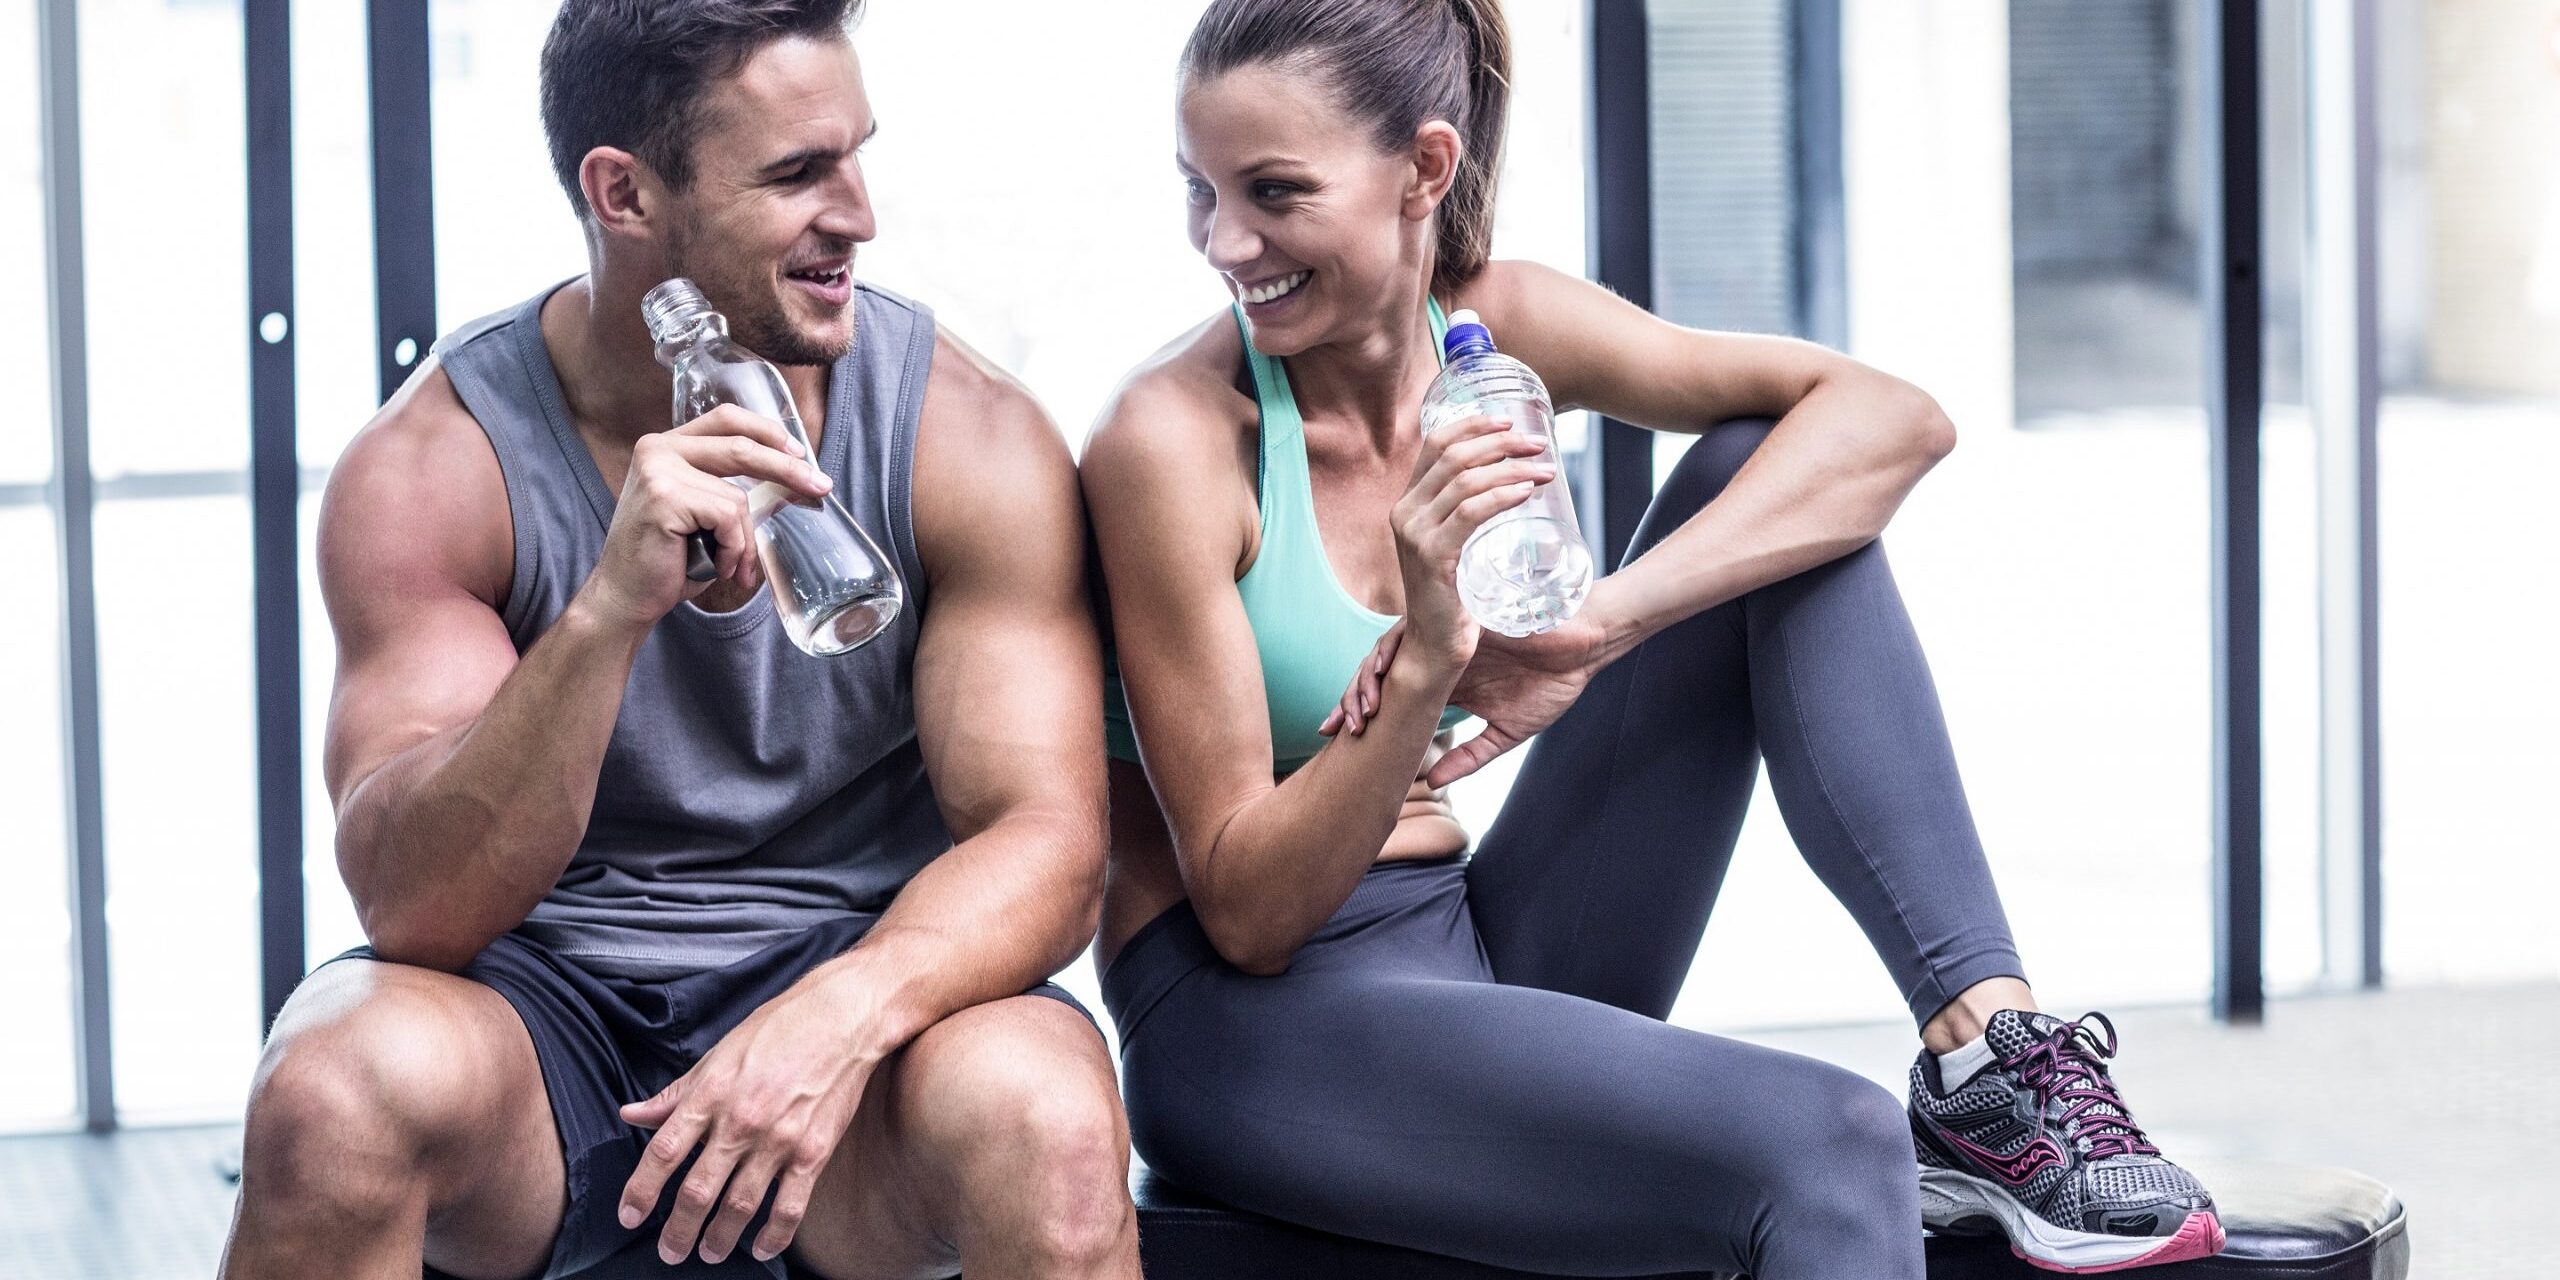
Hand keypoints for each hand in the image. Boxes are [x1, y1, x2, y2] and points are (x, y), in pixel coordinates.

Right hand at [578, 405, 834, 633]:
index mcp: (666, 445)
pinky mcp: (664, 497)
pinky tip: (717, 566)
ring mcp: (658, 470)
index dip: (766, 431)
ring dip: (744, 541)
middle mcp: (658, 449)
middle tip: (821, 487)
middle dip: (787, 469)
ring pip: (737, 497)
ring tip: (732, 566)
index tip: (799, 452)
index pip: (725, 419)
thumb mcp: (704, 514)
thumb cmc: (670, 560)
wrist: (627, 597)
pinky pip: (727, 518)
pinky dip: (732, 549)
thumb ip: (729, 486)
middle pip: (741, 446)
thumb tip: (794, 475)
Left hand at [616, 974, 878, 1265]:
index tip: (629, 1216)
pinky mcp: (814, 1151)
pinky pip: (790, 1207)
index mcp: (711, 1093)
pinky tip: (761, 1248)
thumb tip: (632, 1114)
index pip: (663, 1152)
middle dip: (678, 1230)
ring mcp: (779, 1139)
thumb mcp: (719, 1054)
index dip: (641, 1190)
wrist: (845, 1016)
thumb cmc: (779, 1028)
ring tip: (708, 1253)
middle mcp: (741, 1121)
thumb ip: (676, 1093)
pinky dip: (773, 1235)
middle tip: (669, 1251)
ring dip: (719, 1239)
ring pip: (739, 1207)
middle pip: (697, 1191)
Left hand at [1321, 609, 1610, 786]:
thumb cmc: (1554, 680)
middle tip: (1331, 730)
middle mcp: (1436, 654)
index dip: (1365, 717)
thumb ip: (1469, 757)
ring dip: (1368, 679)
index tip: (1340, 746)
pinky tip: (1384, 669)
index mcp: (1444, 680)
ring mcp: (1443, 633)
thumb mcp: (1507, 731)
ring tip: (1359, 708)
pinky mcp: (1455, 614)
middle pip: (1380, 675)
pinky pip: (1415, 626)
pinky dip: (1396, 647)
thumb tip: (1430, 783)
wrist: (1586, 644)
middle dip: (1351, 700)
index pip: (1394, 698)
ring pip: (1388, 650)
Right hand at [1389, 413, 1554, 675]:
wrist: (1435, 646)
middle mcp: (1405, 512)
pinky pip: (1471, 513)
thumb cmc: (1453, 596)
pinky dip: (1502, 496)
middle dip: (1501, 442)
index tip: (1509, 421)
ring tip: (1545, 471)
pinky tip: (1526, 493)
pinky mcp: (1431, 556)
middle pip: (1454, 455)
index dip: (1473, 425)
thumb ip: (1464, 514)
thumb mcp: (1452, 545)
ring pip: (1465, 480)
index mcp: (1408, 503)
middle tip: (1539, 444)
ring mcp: (1415, 533)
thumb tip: (1508, 480)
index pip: (1436, 444)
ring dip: (1511, 468)